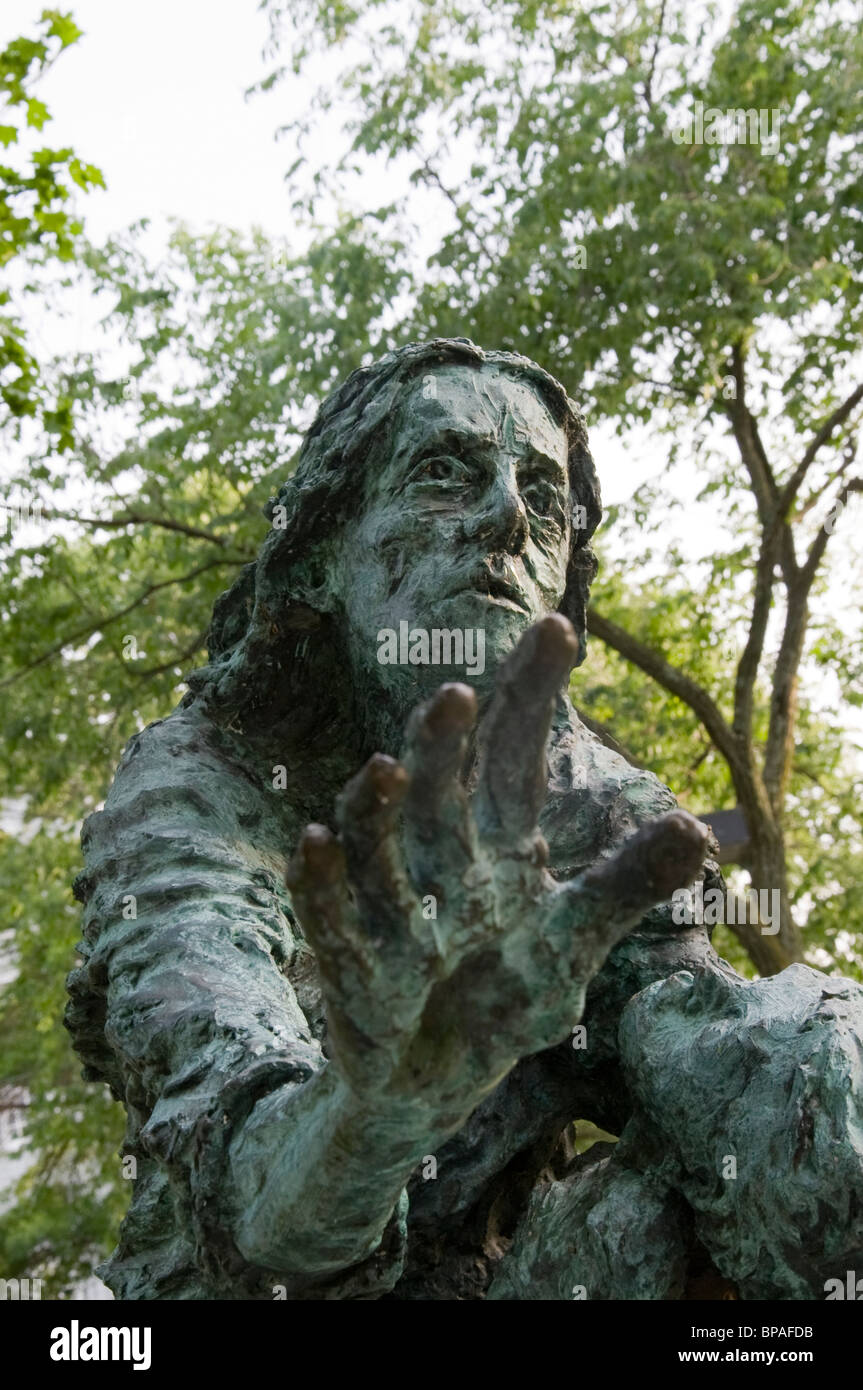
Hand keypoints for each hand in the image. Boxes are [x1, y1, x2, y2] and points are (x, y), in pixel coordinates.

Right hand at [286, 615, 709, 1120]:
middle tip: (457, 691)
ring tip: (386, 766)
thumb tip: (696, 826)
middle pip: (440, 787)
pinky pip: (335, 919)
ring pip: (378, 844)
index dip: (530, 694)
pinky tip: (316, 842)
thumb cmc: (502, 997)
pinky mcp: (357, 968)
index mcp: (497, 842)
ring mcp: (394, 907)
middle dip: (443, 742)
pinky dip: (324, 885)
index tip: (559, 629)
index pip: (512, 753)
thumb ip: (625, 885)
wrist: (433, 1080)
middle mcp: (442, 859)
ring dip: (377, 807)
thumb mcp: (573, 942)